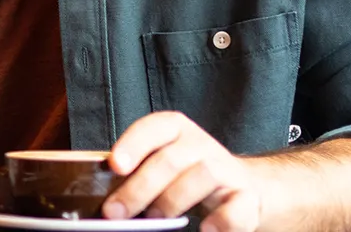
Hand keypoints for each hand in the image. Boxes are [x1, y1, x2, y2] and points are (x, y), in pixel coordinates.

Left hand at [105, 111, 263, 231]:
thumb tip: (102, 197)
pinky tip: (204, 229)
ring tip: (154, 218)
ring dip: (173, 200)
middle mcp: (202, 145)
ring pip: (204, 175)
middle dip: (140, 187)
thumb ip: (133, 173)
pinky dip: (222, 220)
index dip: (133, 144)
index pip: (154, 128)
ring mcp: (227, 170)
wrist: (241, 188)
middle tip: (115, 213)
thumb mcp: (158, 166)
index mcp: (175, 131)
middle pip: (171, 159)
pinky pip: (238, 207)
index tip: (114, 165)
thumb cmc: (184, 178)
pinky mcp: (247, 197)